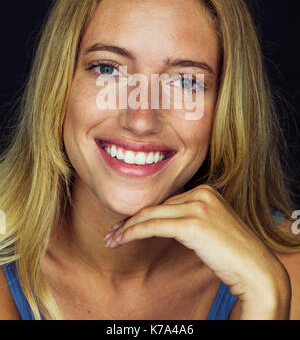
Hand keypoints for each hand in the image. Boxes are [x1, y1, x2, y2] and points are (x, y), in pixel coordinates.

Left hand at [104, 184, 290, 318]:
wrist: (255, 268)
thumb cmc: (232, 253)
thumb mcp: (210, 226)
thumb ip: (190, 217)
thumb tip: (162, 222)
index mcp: (206, 190)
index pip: (166, 201)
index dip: (143, 213)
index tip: (125, 225)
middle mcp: (201, 193)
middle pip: (156, 205)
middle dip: (131, 220)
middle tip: (112, 233)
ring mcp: (198, 206)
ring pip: (151, 214)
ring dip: (127, 227)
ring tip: (112, 239)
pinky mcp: (193, 223)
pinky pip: (153, 226)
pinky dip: (133, 233)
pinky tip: (121, 240)